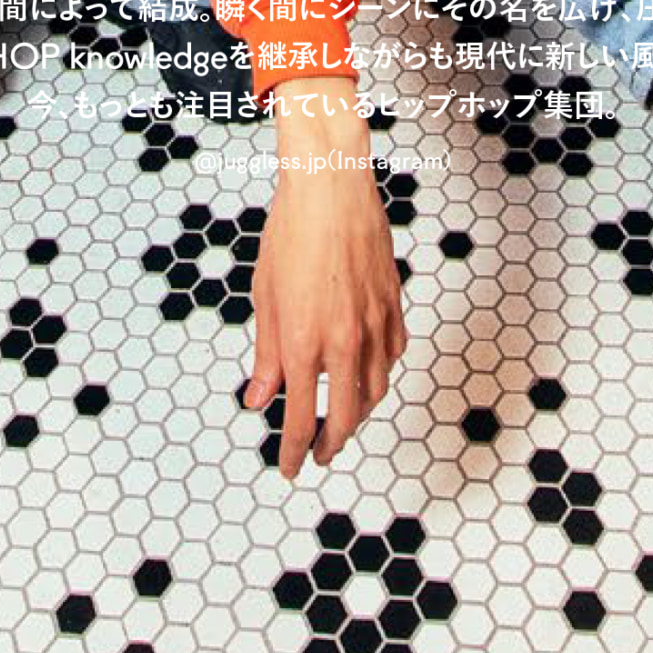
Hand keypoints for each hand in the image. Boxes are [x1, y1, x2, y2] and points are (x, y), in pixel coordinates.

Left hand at [248, 81, 405, 476]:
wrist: (331, 185)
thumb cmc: (290, 232)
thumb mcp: (265, 296)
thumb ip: (265, 355)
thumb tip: (259, 400)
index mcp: (304, 342)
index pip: (300, 420)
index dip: (293, 452)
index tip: (289, 468)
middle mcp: (345, 341)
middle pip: (344, 417)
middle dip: (329, 445)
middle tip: (317, 456)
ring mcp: (375, 323)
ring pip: (374, 390)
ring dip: (357, 414)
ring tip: (341, 420)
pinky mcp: (394, 303)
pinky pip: (393, 354)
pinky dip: (380, 374)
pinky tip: (367, 373)